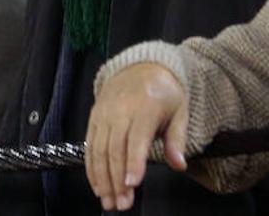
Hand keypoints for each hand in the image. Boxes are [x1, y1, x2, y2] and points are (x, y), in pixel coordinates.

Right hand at [85, 63, 188, 211]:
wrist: (142, 66)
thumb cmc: (163, 92)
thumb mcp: (179, 110)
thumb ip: (177, 139)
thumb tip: (179, 164)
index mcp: (145, 107)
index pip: (137, 139)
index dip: (133, 163)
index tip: (132, 184)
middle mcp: (121, 109)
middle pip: (115, 149)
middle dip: (116, 180)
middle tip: (122, 204)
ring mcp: (105, 113)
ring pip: (99, 149)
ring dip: (102, 178)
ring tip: (108, 201)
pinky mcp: (95, 116)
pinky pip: (89, 144)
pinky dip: (91, 167)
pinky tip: (97, 185)